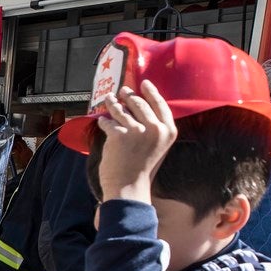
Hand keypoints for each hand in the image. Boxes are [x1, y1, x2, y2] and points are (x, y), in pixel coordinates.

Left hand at [95, 81, 177, 204]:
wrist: (129, 188)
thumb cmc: (141, 169)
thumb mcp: (157, 147)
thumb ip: (154, 128)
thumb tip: (140, 105)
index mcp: (168, 131)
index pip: (160, 104)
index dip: (151, 92)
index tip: (144, 83)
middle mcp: (155, 129)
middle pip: (140, 104)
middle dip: (129, 95)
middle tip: (122, 91)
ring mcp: (137, 131)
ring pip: (121, 110)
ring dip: (113, 102)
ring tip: (109, 99)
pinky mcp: (119, 135)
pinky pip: (109, 122)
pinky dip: (104, 121)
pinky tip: (102, 121)